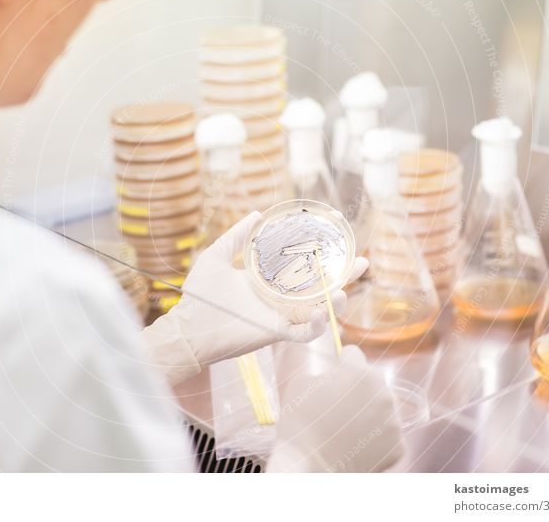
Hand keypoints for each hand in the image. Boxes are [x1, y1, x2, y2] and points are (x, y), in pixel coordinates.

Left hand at [143, 211, 368, 384]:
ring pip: (319, 311)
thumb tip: (256, 214)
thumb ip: (236, 237)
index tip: (339, 239)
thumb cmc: (198, 295)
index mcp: (270, 282)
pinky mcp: (274, 332)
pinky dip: (317, 327)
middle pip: (320, 289)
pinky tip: (323, 313)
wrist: (186, 326)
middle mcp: (279, 299)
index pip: (303, 268)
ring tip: (345, 291)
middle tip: (362, 262)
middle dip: (344, 277)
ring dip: (336, 302)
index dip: (324, 256)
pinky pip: (303, 333)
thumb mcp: (217, 256)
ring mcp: (279, 317)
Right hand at [268, 345, 403, 471]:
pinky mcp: (399, 447)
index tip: (331, 375)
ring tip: (345, 428)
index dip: (339, 363)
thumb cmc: (299, 422)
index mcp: (361, 373)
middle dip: (356, 389)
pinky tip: (355, 443)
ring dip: (367, 412)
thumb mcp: (301, 382)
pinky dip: (375, 437)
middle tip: (336, 407)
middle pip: (371, 382)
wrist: (307, 467)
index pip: (353, 355)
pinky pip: (388, 433)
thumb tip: (326, 363)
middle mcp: (385, 394)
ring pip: (381, 407)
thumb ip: (319, 367)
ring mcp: (394, 422)